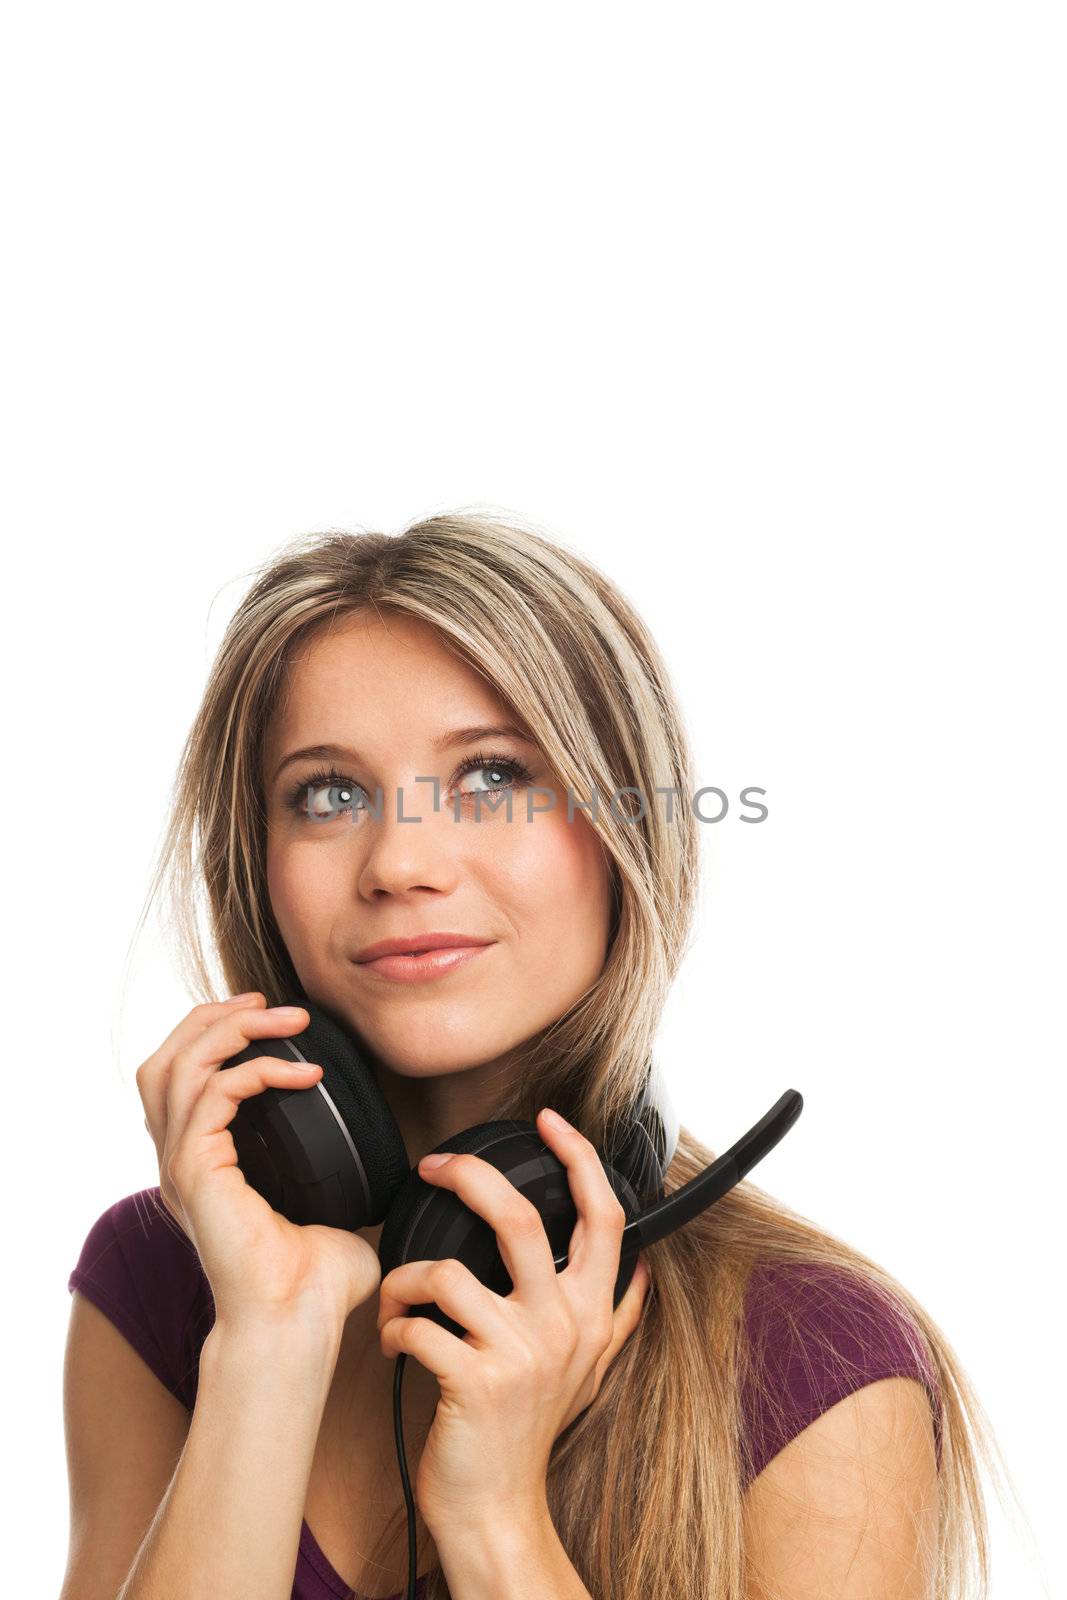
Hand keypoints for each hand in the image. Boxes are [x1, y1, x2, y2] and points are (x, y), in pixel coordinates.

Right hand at [137, 995, 381, 1332]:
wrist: (296, 1326)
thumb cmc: (314, 1284)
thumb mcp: (331, 1208)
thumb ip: (341, 1177)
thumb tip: (388, 1159)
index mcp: (201, 1165)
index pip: (179, 1078)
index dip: (215, 1035)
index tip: (268, 1018)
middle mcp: (180, 1161)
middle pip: (164, 1060)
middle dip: (213, 1019)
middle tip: (267, 1004)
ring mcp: (182, 1166)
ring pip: (179, 1065)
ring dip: (234, 1030)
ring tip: (288, 1021)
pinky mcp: (196, 1172)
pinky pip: (216, 1093)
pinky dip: (259, 1071)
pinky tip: (305, 1075)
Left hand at [375, 1106, 651, 1532]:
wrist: (498, 1507)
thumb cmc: (530, 1434)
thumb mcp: (589, 1372)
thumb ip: (618, 1317)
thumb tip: (643, 1270)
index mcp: (592, 1313)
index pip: (602, 1216)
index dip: (578, 1157)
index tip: (549, 1119)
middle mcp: (563, 1326)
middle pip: (520, 1218)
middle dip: (469, 1176)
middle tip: (436, 1166)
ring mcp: (520, 1354)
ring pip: (447, 1270)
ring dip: (406, 1278)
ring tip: (400, 1296)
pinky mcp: (473, 1382)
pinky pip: (417, 1325)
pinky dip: (394, 1328)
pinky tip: (396, 1342)